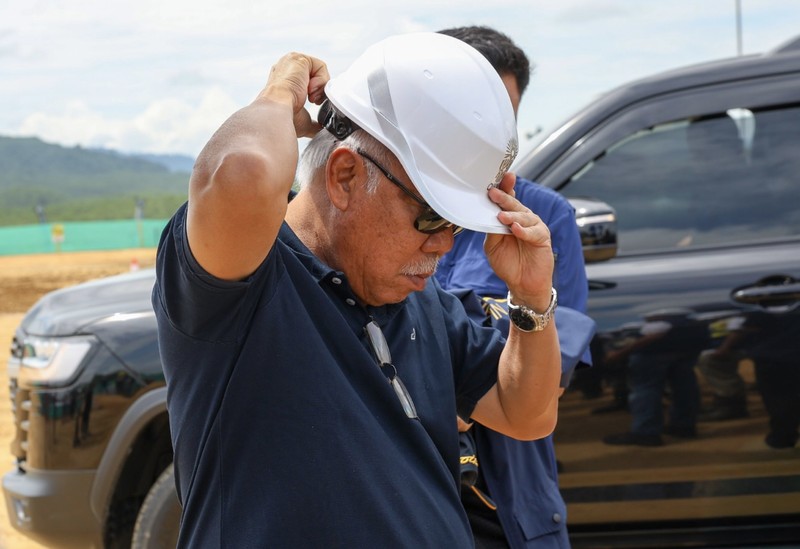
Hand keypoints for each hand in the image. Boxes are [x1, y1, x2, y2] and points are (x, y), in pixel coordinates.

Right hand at [259, 52, 329, 137]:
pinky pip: (321, 66)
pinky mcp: (299, 58)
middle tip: (313, 101)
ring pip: (318, 71)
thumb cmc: (285, 116)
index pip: (305, 82)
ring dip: (320, 87)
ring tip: (310, 96)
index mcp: (282, 81)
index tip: (311, 102)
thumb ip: (312, 122)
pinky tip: (310, 90)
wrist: (278, 110)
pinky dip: (321, 80)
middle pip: (313, 75)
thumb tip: (320, 127)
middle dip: (318, 90)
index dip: (313, 93)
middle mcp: (285, 68)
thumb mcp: (302, 120)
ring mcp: (290, 61)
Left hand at [484, 172, 553, 309]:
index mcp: (511, 218)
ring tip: (501, 217)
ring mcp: (535, 227)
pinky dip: (524, 231)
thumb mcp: (493, 246)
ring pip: (524, 217)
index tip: (496, 179)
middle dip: (504, 197)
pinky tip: (516, 229)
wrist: (522, 284)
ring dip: (512, 216)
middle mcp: (524, 219)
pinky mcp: (543, 238)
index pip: (507, 200)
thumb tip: (486, 215)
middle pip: (515, 205)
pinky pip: (534, 232)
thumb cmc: (508, 263)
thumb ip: (491, 230)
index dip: (504, 189)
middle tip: (493, 193)